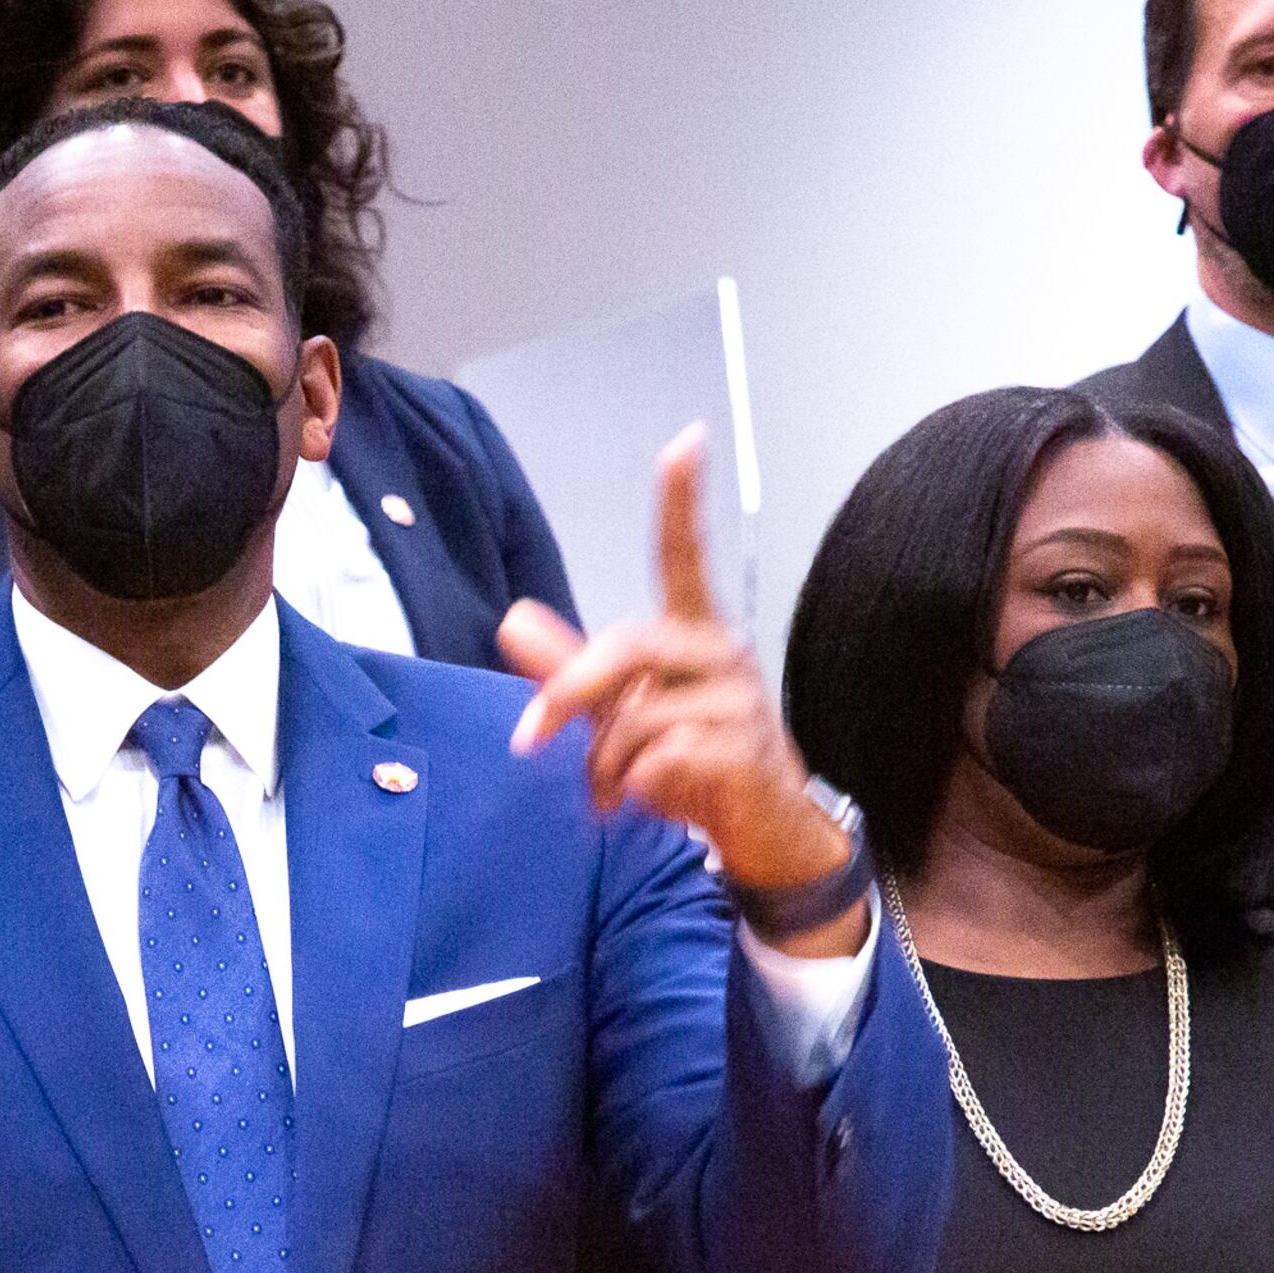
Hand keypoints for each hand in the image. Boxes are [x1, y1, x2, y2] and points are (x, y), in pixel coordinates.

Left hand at [503, 428, 858, 939]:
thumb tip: (510, 619)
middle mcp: (721, 654)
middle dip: (566, 694)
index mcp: (694, 634)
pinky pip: (657, 758)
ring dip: (602, 768)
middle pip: (626, 647)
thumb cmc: (694, 760)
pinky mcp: (744, 751)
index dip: (681, 502)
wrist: (763, 832)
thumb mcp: (623, 712)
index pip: (684, 556)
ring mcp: (739, 701)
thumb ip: (570, 669)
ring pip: (633, 719)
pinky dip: (635, 789)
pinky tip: (654, 802)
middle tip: (526, 740)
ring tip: (613, 794)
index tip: (687, 440)